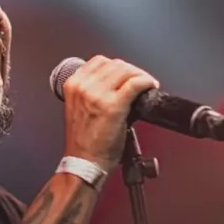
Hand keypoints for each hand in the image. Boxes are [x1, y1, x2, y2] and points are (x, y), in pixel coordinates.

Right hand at [61, 56, 158, 172]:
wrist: (84, 162)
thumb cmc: (83, 141)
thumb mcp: (78, 108)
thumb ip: (91, 92)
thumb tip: (116, 83)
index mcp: (73, 85)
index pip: (100, 61)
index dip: (117, 67)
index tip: (125, 75)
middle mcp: (84, 86)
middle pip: (116, 64)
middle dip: (131, 71)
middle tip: (140, 81)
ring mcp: (98, 95)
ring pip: (127, 71)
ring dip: (141, 75)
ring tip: (146, 85)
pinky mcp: (114, 105)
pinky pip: (136, 83)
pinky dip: (147, 82)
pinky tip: (150, 87)